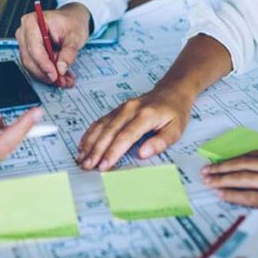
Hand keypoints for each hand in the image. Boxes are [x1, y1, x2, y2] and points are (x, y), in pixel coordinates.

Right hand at [16, 3, 90, 87]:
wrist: (72, 20)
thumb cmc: (71, 23)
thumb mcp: (75, 36)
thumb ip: (68, 53)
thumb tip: (61, 68)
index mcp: (32, 22)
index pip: (34, 47)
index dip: (43, 63)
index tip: (55, 74)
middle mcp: (25, 32)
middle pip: (30, 58)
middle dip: (46, 73)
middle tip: (62, 80)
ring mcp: (25, 43)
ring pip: (31, 66)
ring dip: (48, 76)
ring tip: (65, 79)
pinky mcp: (30, 53)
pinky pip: (35, 67)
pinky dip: (48, 74)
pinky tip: (61, 77)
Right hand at [77, 85, 194, 170]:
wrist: (171, 91)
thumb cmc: (174, 113)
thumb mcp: (176, 130)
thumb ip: (160, 143)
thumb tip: (142, 154)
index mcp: (145, 115)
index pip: (126, 136)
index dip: (113, 152)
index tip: (104, 166)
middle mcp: (130, 109)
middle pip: (109, 131)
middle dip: (96, 150)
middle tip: (87, 165)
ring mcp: (121, 108)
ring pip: (101, 125)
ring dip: (90, 142)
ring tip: (81, 158)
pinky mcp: (116, 109)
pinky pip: (100, 121)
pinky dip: (90, 133)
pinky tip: (83, 144)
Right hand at [201, 147, 257, 212]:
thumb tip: (239, 197)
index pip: (251, 197)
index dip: (231, 195)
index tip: (217, 193)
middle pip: (244, 178)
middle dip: (221, 179)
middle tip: (206, 179)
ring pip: (246, 162)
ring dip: (225, 165)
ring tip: (211, 168)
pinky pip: (257, 151)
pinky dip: (241, 156)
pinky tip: (230, 159)